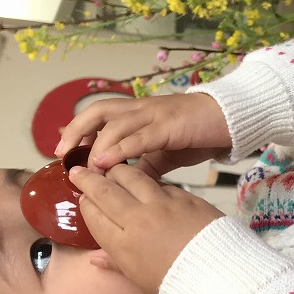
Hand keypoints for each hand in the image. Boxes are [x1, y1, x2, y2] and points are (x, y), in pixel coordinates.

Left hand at [54, 91, 232, 179]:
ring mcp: (155, 115)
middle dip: (76, 130)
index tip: (62, 149)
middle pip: (98, 111)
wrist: (232, 120)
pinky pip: (139, 136)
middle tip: (61, 154)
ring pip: (115, 124)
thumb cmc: (199, 133)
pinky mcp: (170, 125)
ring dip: (96, 145)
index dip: (78, 128)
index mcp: (139, 113)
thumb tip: (125, 184)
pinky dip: (119, 149)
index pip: (100, 115)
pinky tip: (105, 162)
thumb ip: (145, 165)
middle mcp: (142, 109)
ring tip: (85, 168)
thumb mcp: (165, 153)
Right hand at [68, 164, 223, 293]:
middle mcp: (137, 220)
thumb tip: (95, 259)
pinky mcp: (184, 197)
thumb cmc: (179, 287)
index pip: (94, 215)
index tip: (82, 196)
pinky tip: (145, 181)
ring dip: (117, 170)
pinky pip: (159, 183)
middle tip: (79, 170)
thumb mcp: (143, 282)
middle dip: (88, 178)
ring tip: (110, 167)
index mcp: (123, 245)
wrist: (222, 278)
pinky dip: (148, 180)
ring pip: (130, 177)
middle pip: (105, 191)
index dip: (85, 203)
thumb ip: (117, 265)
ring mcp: (161, 205)